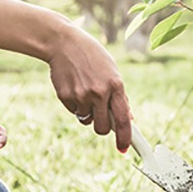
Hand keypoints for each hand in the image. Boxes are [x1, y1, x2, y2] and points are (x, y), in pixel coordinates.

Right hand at [48, 24, 131, 152]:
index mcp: (115, 85)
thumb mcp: (112, 72)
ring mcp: (81, 95)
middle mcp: (99, 93)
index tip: (124, 148)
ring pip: (87, 120)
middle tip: (101, 117)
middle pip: (103, 128)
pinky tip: (74, 87)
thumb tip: (128, 119)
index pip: (123, 119)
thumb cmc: (93, 57)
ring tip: (85, 91)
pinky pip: (74, 112)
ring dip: (87, 113)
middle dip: (103, 128)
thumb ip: (120, 96)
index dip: (125, 137)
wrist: (64, 43)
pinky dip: (75, 105)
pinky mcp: (66, 96)